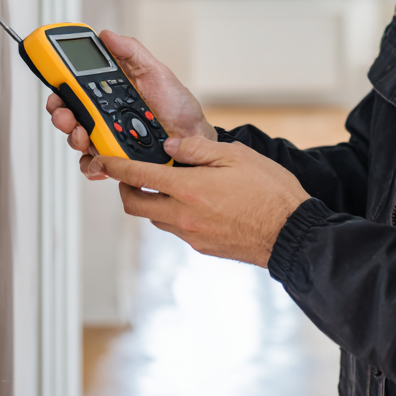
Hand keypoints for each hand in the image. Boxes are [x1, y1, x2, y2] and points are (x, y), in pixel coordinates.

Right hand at [45, 31, 215, 179]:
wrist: (194, 137)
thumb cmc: (178, 106)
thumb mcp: (156, 72)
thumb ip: (131, 52)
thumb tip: (107, 35)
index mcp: (110, 92)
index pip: (74, 88)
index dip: (60, 87)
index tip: (57, 86)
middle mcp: (104, 115)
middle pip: (68, 115)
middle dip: (60, 115)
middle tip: (67, 114)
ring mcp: (108, 138)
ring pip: (77, 140)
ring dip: (74, 138)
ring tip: (85, 136)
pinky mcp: (115, 160)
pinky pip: (93, 165)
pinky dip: (92, 165)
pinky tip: (101, 161)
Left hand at [88, 136, 310, 267]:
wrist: (291, 233)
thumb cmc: (270, 192)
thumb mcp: (237, 156)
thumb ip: (198, 150)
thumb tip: (170, 148)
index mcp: (189, 189)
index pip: (138, 176)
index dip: (115, 166)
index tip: (103, 159)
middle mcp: (184, 215)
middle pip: (135, 205)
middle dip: (126, 188)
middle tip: (132, 174)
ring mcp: (192, 235)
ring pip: (155, 218)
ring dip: (153, 201)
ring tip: (170, 185)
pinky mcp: (202, 247)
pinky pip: (177, 229)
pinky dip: (175, 214)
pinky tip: (196, 202)